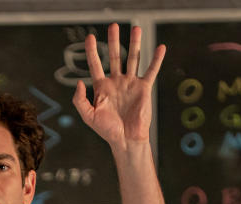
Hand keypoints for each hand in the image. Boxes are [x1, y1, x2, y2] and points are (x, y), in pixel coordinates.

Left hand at [72, 24, 165, 152]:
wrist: (126, 140)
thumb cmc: (107, 131)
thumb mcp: (88, 116)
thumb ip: (80, 100)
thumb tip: (79, 82)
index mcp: (102, 88)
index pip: (95, 64)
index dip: (91, 51)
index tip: (90, 37)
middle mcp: (116, 82)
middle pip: (114, 56)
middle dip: (113, 41)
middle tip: (113, 26)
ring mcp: (130, 84)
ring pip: (133, 59)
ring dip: (135, 44)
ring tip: (136, 28)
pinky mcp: (144, 88)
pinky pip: (151, 70)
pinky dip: (156, 59)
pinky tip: (160, 47)